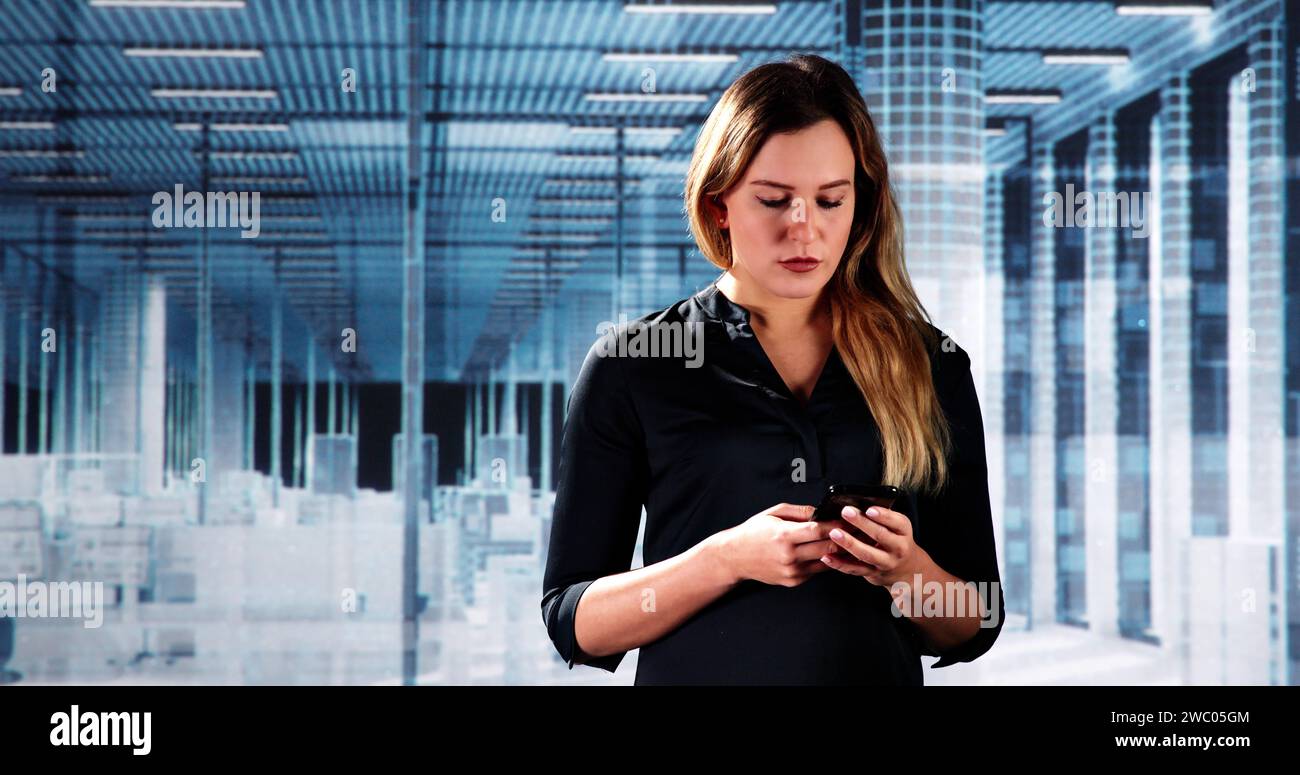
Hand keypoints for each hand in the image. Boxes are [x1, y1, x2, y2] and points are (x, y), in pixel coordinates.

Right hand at [711, 503, 838, 587]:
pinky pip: (815, 571)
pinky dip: (823, 561)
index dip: (837, 525)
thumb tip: (821, 511)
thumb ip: (799, 511)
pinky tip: (829, 553)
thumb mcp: (773, 513)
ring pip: (825, 562)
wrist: (735, 557)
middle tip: (856, 531)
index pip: (818, 530)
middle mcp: (789, 555)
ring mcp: (792, 571)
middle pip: (827, 548)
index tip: (849, 520)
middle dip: (844, 539)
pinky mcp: (793, 581)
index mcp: (784, 535)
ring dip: (838, 552)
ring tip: (849, 542)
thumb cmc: (753, 532)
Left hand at [820, 505, 929, 587]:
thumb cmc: (896, 540)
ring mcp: (886, 563)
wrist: (906, 569)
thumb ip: (882, 517)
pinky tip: (827, 557)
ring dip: (849, 544)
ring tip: (834, 533)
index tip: (869, 509)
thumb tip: (858, 502)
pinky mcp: (873, 574)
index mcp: (904, 532)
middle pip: (880, 535)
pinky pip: (855, 569)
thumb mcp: (897, 527)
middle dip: (862, 523)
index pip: (897, 522)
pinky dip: (840, 564)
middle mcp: (898, 548)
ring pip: (867, 554)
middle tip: (846, 512)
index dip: (883, 516)